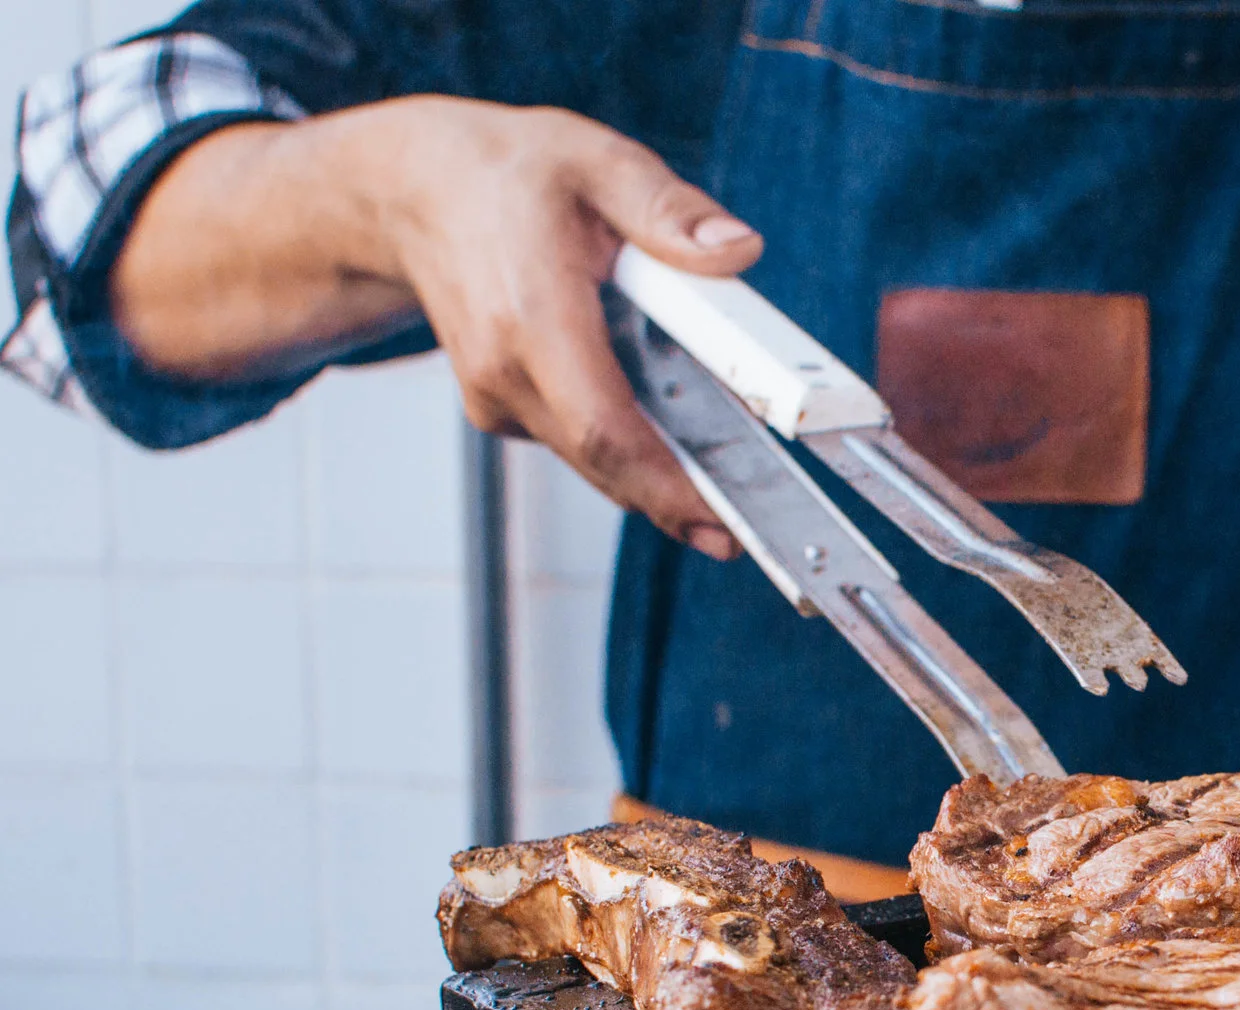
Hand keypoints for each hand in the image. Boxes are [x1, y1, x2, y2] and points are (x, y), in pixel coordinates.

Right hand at [113, 96, 760, 557]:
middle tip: (740, 530)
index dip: (664, 483)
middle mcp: (503, 370)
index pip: (603, 425)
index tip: (718, 517)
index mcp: (530, 314)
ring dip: (656, 477)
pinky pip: (578, 442)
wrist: (409, 190)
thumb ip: (668, 210)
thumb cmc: (504, 173)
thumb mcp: (595, 160)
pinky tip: (667, 431)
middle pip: (602, 462)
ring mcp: (496, 397)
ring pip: (593, 460)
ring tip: (721, 487)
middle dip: (674, 502)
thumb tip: (737, 249)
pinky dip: (625, 446)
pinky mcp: (500, 408)